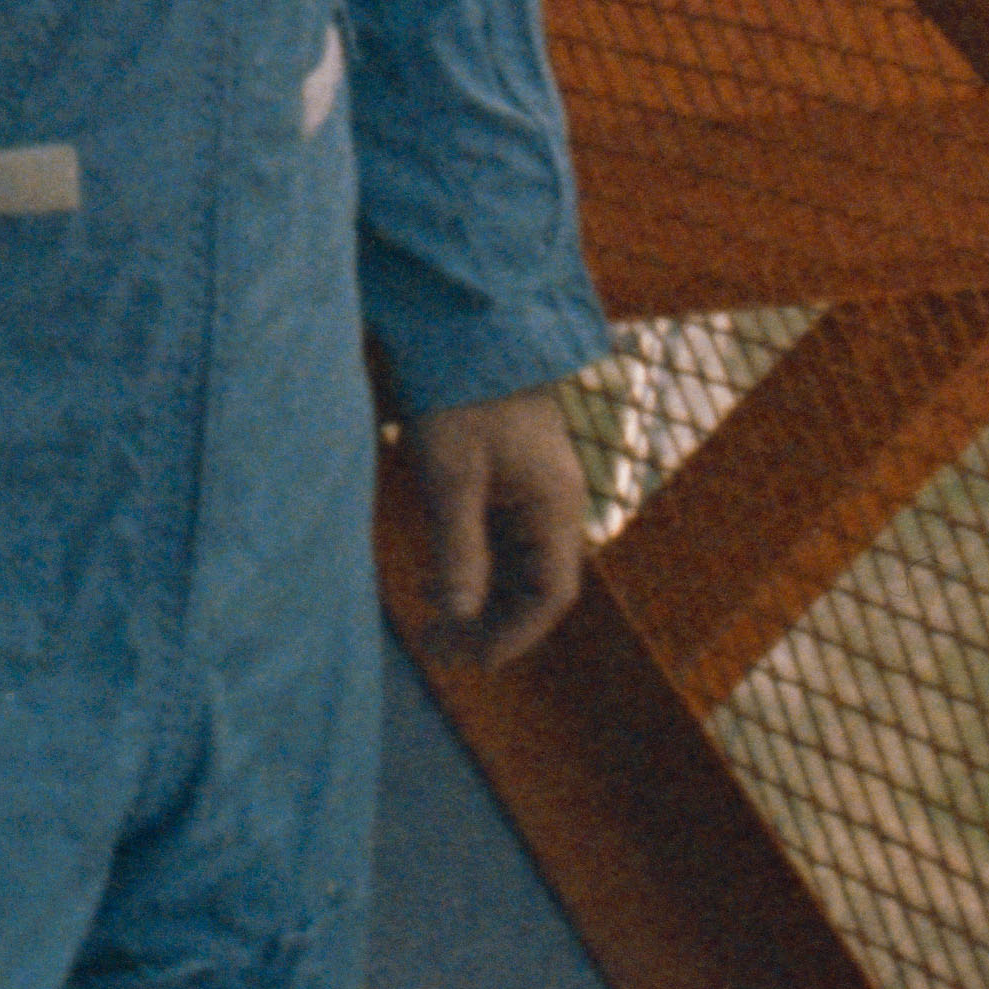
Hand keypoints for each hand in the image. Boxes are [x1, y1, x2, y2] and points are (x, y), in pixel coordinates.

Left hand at [395, 385, 592, 668]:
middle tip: (437, 648)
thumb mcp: (450, 479)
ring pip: (520, 567)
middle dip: (492, 625)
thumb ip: (459, 552)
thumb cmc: (459, 398)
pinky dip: (479, 568)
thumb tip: (460, 620)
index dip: (514, 635)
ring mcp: (538, 490)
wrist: (465, 329)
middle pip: (537, 587)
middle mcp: (556, 503)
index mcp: (554, 505)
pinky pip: (506, 541)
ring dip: (483, 599)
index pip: (552, 595)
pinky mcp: (515, 479)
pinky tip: (437, 579)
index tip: (470, 659)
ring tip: (432, 624)